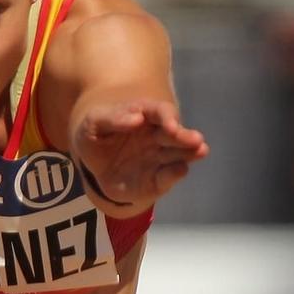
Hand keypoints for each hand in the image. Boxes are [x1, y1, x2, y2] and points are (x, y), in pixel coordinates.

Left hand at [71, 99, 208, 209]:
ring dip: (190, 153)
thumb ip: (112, 118)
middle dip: (185, 136)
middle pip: (175, 134)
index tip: (171, 126)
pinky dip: (174, 174)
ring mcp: (159, 158)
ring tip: (201, 151)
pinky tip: (180, 169)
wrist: (92, 165)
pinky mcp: (157, 180)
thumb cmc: (94, 136)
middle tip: (196, 140)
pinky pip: (168, 177)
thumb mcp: (93, 123)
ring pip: (178, 154)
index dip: (167, 118)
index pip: (160, 112)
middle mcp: (157, 137)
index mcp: (144, 116)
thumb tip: (137, 118)